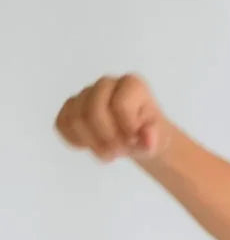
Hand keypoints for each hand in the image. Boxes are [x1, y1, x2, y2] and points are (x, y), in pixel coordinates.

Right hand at [54, 73, 172, 162]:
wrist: (138, 137)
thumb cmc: (148, 133)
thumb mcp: (158, 138)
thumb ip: (152, 139)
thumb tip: (147, 140)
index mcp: (131, 84)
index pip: (120, 105)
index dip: (126, 130)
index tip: (134, 142)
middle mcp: (106, 84)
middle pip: (93, 111)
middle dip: (107, 139)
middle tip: (120, 153)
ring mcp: (85, 94)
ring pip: (75, 118)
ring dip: (92, 143)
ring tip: (110, 154)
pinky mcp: (70, 107)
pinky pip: (62, 123)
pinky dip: (75, 141)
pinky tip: (92, 147)